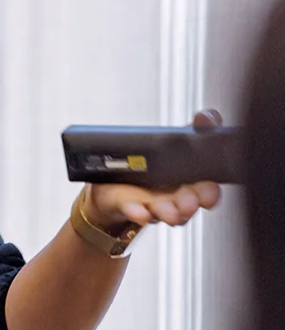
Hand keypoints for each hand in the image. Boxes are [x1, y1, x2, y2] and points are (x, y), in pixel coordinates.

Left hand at [85, 109, 223, 230]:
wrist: (118, 184)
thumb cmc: (154, 165)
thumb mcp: (175, 141)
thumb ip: (194, 131)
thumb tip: (207, 117)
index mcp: (192, 182)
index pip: (208, 190)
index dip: (211, 194)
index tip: (210, 193)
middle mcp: (176, 197)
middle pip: (189, 204)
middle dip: (191, 204)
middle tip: (189, 203)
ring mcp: (154, 203)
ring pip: (165, 211)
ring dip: (168, 211)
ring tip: (168, 211)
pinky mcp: (129, 205)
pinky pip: (134, 211)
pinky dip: (138, 212)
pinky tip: (141, 212)